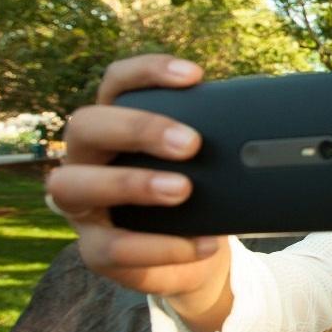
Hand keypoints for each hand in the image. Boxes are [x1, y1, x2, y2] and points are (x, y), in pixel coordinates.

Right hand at [46, 54, 230, 323]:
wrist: (197, 259)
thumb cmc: (198, 197)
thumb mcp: (207, 166)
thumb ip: (214, 142)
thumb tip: (259, 126)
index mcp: (113, 125)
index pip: (116, 82)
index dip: (148, 72)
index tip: (196, 76)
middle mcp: (86, 158)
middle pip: (86, 125)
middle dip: (138, 128)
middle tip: (191, 143)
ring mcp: (80, 204)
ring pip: (73, 184)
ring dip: (132, 183)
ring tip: (184, 189)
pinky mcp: (93, 249)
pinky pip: (113, 247)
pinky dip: (162, 246)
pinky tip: (203, 243)